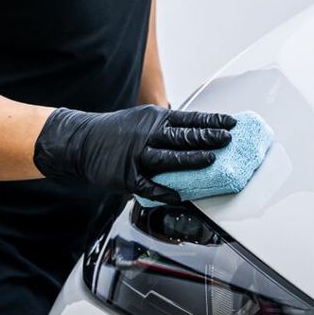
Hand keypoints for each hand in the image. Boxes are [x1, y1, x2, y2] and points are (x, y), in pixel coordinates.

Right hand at [33, 105, 238, 202]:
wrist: (82, 141)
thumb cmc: (120, 132)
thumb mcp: (145, 119)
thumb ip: (170, 127)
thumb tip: (201, 132)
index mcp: (155, 119)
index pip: (190, 119)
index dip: (212, 122)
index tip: (231, 124)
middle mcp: (147, 135)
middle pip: (183, 137)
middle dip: (208, 138)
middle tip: (227, 141)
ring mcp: (137, 156)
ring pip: (169, 159)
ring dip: (192, 160)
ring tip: (212, 161)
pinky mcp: (127, 177)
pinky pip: (149, 186)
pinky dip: (165, 191)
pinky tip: (180, 195)